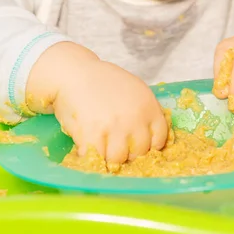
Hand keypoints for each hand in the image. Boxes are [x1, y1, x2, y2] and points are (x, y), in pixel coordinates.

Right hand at [26, 42, 167, 163]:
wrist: (73, 73)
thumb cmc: (103, 82)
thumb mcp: (135, 90)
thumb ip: (146, 112)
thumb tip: (152, 139)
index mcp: (149, 107)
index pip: (159, 139)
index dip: (149, 146)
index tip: (137, 146)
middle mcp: (135, 118)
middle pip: (140, 153)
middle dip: (128, 153)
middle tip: (116, 146)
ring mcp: (114, 127)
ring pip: (118, 159)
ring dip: (109, 157)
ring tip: (101, 148)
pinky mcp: (92, 135)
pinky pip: (96, 159)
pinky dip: (90, 158)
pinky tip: (87, 148)